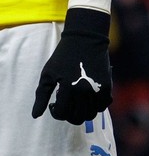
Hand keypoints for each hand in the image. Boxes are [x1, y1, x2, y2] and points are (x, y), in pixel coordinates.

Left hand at [32, 8, 112, 124]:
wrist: (86, 38)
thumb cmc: (63, 55)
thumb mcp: (48, 73)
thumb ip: (41, 96)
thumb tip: (35, 116)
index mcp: (67, 88)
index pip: (62, 114)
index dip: (55, 112)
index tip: (54, 104)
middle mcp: (83, 90)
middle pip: (77, 117)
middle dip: (69, 115)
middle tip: (66, 105)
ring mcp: (96, 88)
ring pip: (90, 114)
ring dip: (82, 112)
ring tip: (77, 102)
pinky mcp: (106, 85)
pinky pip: (103, 106)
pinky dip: (96, 107)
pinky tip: (89, 98)